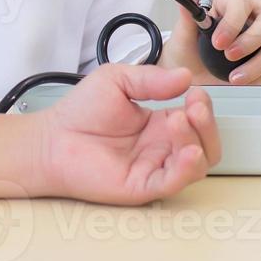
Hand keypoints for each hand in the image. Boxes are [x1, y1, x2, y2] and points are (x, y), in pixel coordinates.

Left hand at [33, 64, 219, 203]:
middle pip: (206, 142)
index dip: (202, 105)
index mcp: (159, 122)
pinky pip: (175, 181)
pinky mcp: (144, 185)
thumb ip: (150, 79)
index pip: (196, 116)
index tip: (195, 91)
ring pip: (197, 163)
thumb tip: (184, 75)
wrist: (52, 139)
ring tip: (181, 120)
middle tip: (194, 106)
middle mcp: (162, 146)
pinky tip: (188, 150)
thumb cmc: (80, 112)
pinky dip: (188, 167)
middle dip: (208, 124)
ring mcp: (155, 166)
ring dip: (200, 141)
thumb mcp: (116, 81)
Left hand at [159, 0, 260, 84]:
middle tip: (229, 56)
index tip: (217, 41)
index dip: (233, 19)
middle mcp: (253, 14)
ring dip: (258, 62)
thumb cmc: (189, 50)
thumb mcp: (182, 37)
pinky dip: (259, 77)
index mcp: (230, 0)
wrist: (193, 76)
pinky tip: (241, 82)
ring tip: (234, 77)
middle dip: (252, 39)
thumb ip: (187, 19)